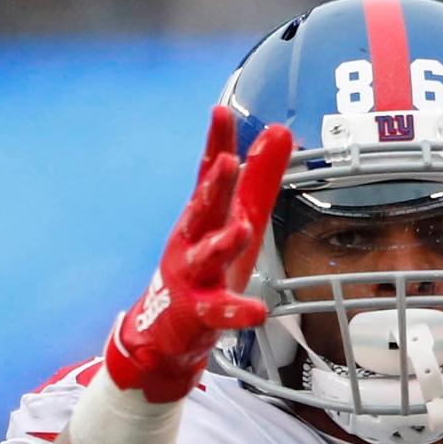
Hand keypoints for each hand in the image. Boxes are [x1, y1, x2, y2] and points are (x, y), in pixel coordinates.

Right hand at [102, 105, 291, 402]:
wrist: (164, 332)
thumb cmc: (205, 270)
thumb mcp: (235, 219)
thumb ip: (258, 179)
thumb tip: (278, 131)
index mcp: (204, 216)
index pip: (209, 173)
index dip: (215, 143)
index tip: (220, 112)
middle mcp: (193, 241)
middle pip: (203, 210)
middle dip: (214, 186)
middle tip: (227, 162)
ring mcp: (193, 277)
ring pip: (207, 257)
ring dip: (223, 243)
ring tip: (242, 230)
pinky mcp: (199, 314)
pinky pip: (220, 312)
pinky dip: (237, 312)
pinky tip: (257, 311)